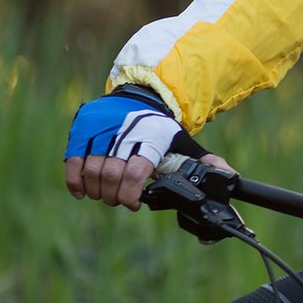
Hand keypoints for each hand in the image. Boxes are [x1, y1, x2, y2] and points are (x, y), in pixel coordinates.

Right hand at [63, 88, 226, 210]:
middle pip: (112, 176)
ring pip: (92, 171)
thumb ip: (204, 161)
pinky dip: (75, 181)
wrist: (139, 97)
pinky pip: (72, 162)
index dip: (131, 195)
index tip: (134, 205)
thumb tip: (230, 176)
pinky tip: (83, 192)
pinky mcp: (83, 130)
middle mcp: (124, 134)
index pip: (135, 173)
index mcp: (151, 138)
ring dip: (97, 191)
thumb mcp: (184, 141)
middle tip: (120, 201)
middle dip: (114, 197)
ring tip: (106, 196)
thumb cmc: (161, 129)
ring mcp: (101, 131)